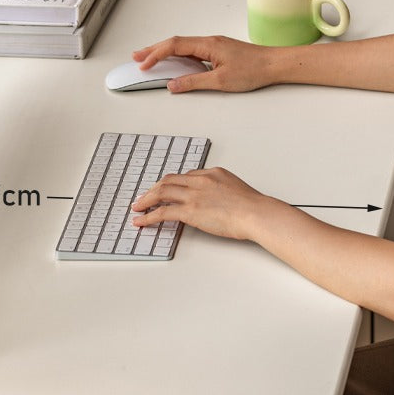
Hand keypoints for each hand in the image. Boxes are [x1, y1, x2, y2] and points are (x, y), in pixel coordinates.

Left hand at [131, 166, 268, 240]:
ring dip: (146, 200)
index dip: (171, 185)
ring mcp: (194, 195)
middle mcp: (200, 180)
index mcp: (212, 173)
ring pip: (161, 193)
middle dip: (153, 190)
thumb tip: (215, 200)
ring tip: (137, 208)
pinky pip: (162, 212)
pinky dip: (149, 216)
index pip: (185, 176)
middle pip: (168, 181)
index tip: (164, 191)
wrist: (256, 213)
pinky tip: (141, 221)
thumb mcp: (236, 189)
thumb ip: (222, 191)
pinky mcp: (190, 211)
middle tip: (143, 198)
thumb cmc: (253, 207)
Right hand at [132, 35, 274, 92]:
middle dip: (153, 49)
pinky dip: (179, 56)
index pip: (173, 46)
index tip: (143, 64)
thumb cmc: (254, 69)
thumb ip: (193, 83)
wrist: (274, 64)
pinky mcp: (219, 51)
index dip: (155, 55)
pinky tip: (175, 63)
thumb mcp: (220, 81)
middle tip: (137, 57)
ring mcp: (214, 46)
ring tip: (150, 59)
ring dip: (165, 52)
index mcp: (207, 45)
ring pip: (183, 46)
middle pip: (174, 43)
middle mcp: (209, 42)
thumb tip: (173, 85)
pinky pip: (193, 51)